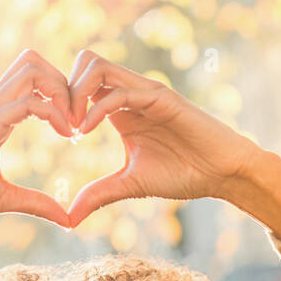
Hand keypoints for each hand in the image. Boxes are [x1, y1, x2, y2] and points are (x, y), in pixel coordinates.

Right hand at [0, 49, 73, 227]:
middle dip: (64, 83)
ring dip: (60, 91)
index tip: (74, 130)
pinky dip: (54, 112)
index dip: (59, 95)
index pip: (31, 78)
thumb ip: (35, 203)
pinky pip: (28, 102)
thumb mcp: (3, 199)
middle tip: (78, 120)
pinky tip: (66, 135)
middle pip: (34, 61)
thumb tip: (65, 218)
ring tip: (72, 125)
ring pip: (32, 69)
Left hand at [64, 50, 259, 227]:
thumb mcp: (130, 185)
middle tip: (60, 126)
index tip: (57, 134)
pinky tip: (86, 132)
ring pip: (96, 66)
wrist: (222, 173)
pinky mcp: (161, 97)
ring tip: (72, 129)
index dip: (62, 102)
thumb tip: (68, 218)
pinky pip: (119, 92)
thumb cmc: (183, 174)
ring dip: (75, 93)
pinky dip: (96, 109)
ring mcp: (145, 91)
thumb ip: (99, 194)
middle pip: (84, 62)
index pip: (81, 82)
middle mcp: (130, 93)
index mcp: (120, 108)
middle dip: (63, 90)